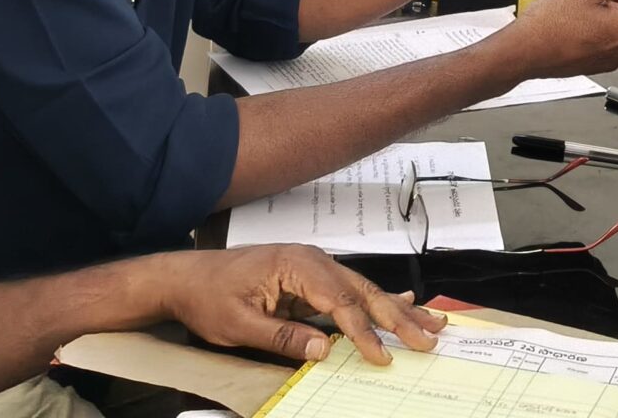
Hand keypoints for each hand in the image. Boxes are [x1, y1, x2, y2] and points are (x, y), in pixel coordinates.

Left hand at [153, 244, 445, 364]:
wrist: (187, 277)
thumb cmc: (209, 297)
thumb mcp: (238, 325)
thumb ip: (283, 336)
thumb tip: (324, 349)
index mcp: (297, 265)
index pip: (340, 302)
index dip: (363, 333)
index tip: (381, 356)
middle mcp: (313, 260)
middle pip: (363, 292)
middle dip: (398, 318)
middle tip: (428, 339)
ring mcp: (314, 266)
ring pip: (363, 290)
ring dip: (397, 310)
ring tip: (430, 324)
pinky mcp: (311, 277)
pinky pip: (351, 290)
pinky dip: (378, 301)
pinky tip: (404, 302)